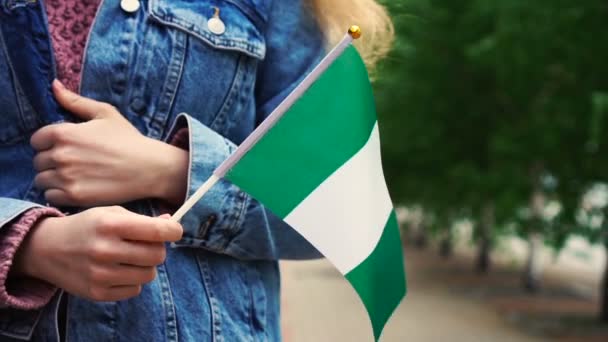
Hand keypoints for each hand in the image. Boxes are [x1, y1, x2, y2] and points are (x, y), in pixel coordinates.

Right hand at [14, 207, 182, 301]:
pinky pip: (134, 290)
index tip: (174, 231)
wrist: (46, 248)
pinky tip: (119, 270)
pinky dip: (132, 281)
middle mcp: (105, 250)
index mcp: (111, 225)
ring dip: (146, 266)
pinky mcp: (97, 293)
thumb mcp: (111, 213)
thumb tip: (172, 224)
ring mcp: (100, 274)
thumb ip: (142, 220)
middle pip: (157, 255)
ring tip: (131, 258)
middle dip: (157, 249)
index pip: (158, 232)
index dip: (173, 231)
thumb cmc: (86, 227)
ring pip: (149, 275)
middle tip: (146, 245)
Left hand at [31, 80, 187, 206]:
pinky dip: (59, 193)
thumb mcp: (105, 114)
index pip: (36, 140)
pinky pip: (51, 196)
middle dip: (51, 161)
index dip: (49, 143)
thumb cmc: (129, 139)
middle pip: (38, 161)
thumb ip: (75, 101)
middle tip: (73, 163)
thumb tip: (54, 85)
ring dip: (53, 178)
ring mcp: (67, 177)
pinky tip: (76, 187)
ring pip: (41, 180)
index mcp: (64, 133)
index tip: (65, 147)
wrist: (150, 168)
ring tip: (73, 176)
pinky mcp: (74, 196)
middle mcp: (61, 155)